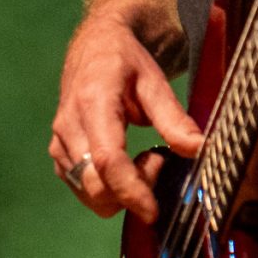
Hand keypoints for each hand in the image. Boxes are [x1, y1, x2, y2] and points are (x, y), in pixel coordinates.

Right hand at [50, 11, 203, 222]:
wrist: (94, 46)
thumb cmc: (126, 61)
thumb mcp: (154, 81)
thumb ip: (174, 118)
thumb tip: (198, 150)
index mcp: (93, 103)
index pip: (107, 160)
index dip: (131, 191)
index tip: (154, 210)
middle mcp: (69, 127)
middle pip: (95, 185)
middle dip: (132, 190)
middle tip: (158, 160)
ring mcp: (60, 143)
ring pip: (89, 193)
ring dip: (121, 190)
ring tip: (143, 157)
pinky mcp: (59, 155)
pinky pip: (83, 188)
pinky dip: (108, 188)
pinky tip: (126, 163)